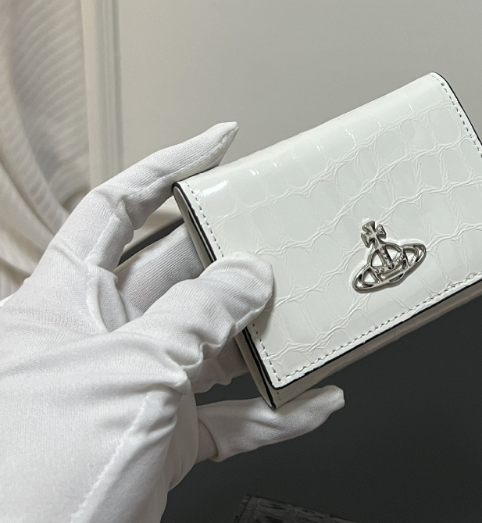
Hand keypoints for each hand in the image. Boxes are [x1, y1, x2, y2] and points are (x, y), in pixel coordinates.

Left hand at [0, 123, 343, 522]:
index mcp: (66, 300)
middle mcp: (101, 337)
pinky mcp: (161, 439)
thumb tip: (248, 274)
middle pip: (179, 274)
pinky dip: (271, 411)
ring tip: (308, 314)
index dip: (168, 167)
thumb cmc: (34, 474)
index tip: (220, 143)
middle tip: (283, 237)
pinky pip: (226, 415)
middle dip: (234, 256)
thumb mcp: (131, 371)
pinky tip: (311, 402)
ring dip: (262, 335)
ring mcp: (135, 389)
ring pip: (210, 343)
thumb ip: (197, 317)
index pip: (118, 207)